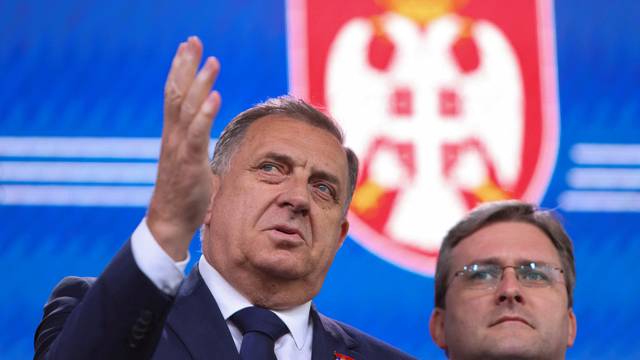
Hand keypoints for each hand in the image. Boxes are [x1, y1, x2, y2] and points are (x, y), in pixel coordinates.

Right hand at [147, 36, 220, 260]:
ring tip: (212, 60)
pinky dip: (205, 114)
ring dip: (201, 83)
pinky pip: (197, 135)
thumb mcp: (193, 163)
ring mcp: (179, 148)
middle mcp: (173, 136)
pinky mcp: (188, 163)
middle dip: (186, 65)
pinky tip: (215, 97)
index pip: (176, 95)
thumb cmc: (185, 194)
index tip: (188, 48)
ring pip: (187, 108)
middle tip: (193, 40)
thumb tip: (210, 139)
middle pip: (177, 93)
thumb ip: (198, 146)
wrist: (169, 222)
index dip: (182, 70)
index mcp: (175, 134)